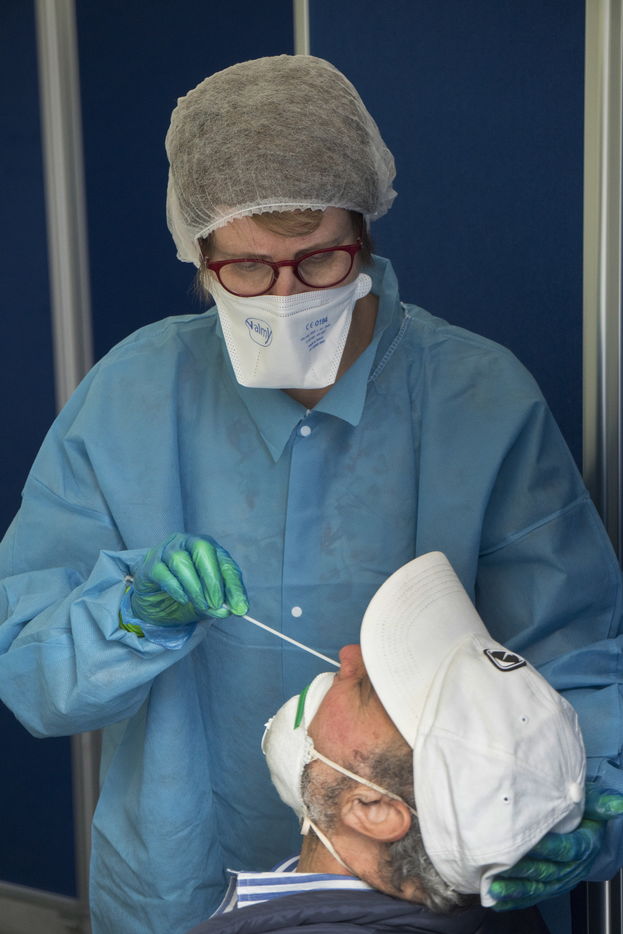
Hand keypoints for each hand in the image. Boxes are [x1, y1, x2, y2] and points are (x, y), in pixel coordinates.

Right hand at [130, 533, 247, 624]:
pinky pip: (163, 571)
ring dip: (194, 587)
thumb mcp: (209, 600)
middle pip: (202, 548)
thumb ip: (220, 604)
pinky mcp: (151, 564)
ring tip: (201, 605)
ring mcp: (167, 550)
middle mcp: (188, 543)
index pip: (226, 562)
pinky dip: (176, 587)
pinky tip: (183, 599)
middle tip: (217, 604)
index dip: (235, 585)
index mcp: (210, 549)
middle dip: (213, 579)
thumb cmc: (187, 593)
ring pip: (181, 560)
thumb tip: (234, 610)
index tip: (241, 607)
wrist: (155, 599)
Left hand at [489, 783, 622, 910]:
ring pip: (538, 887)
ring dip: (515, 890)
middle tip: (499, 870)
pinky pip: (533, 896)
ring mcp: (561, 879)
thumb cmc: (584, 811)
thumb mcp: (593, 804)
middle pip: (548, 871)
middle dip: (523, 872)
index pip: (565, 849)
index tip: (529, 844)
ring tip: (494, 888)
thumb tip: (618, 803)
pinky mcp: (551, 886)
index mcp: (584, 846)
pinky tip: (497, 901)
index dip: (548, 848)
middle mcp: (573, 867)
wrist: (587, 828)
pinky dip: (515, 900)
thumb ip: (601, 803)